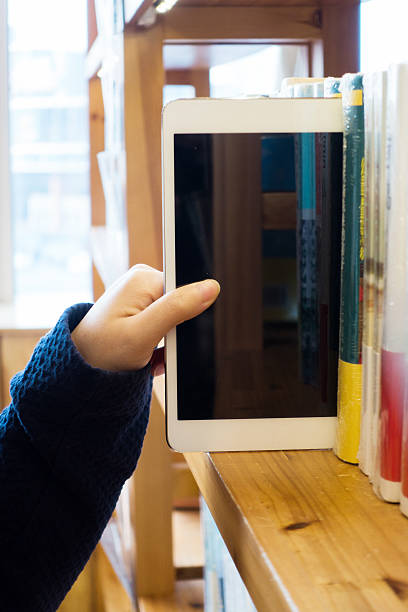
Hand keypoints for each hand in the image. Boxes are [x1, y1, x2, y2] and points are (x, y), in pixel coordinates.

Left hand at [71, 264, 219, 374]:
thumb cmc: (102, 353)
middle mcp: (142, 280)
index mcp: (144, 277)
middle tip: (156, 351)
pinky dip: (160, 343)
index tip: (170, 338)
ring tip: (147, 355)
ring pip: (175, 319)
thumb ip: (177, 308)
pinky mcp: (139, 307)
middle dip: (175, 334)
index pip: (188, 291)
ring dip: (168, 342)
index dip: (188, 319)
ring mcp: (140, 294)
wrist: (79, 368)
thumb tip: (211, 287)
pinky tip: (146, 354)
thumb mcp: (143, 334)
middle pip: (182, 305)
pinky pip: (164, 324)